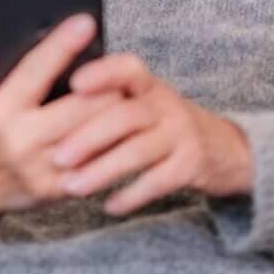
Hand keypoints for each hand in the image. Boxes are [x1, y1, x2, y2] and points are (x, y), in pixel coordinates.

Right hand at [0, 15, 121, 225]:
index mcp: (0, 110)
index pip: (35, 71)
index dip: (61, 46)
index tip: (85, 22)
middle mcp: (21, 139)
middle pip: (77, 107)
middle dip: (105, 86)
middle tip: (123, 67)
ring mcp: (41, 167)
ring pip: (92, 137)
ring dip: (114, 114)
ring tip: (130, 93)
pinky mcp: (57, 189)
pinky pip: (94, 165)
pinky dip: (112, 145)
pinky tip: (125, 129)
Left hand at [51, 54, 252, 215]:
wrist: (223, 147)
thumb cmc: (162, 121)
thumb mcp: (143, 99)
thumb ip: (109, 98)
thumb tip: (51, 101)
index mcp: (147, 84)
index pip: (127, 68)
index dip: (103, 73)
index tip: (74, 83)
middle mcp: (166, 104)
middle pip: (126, 115)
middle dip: (89, 136)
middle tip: (58, 156)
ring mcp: (181, 134)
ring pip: (139, 151)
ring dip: (103, 170)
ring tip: (73, 187)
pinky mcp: (191, 165)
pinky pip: (158, 181)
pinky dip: (132, 194)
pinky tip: (109, 205)